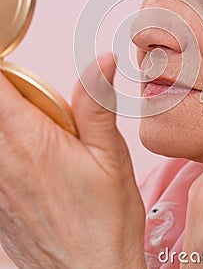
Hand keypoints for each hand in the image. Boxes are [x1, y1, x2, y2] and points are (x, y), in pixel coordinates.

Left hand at [0, 54, 145, 268]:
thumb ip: (96, 102)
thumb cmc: (105, 221)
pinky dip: (11, 148)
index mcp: (29, 140)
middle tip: (48, 109)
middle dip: (16, 95)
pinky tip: (40, 167)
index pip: (0, 84)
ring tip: (49, 139)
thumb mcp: (110, 154)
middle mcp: (1, 159)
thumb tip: (101, 61)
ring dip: (14, 123)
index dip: (7, 69)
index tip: (20, 67)